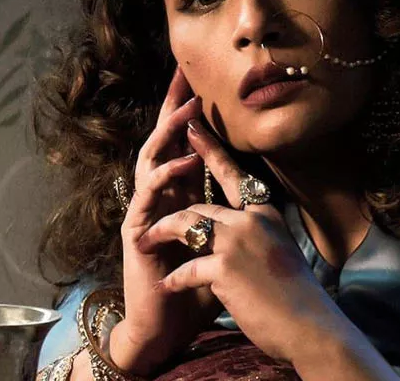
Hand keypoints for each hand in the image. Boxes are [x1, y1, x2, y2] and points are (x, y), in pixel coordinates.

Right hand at [109, 68, 221, 375]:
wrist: (168, 324)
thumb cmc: (196, 284)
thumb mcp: (221, 239)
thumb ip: (231, 211)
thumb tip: (263, 190)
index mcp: (179, 194)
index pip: (186, 144)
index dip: (192, 115)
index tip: (204, 81)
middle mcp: (159, 197)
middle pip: (164, 142)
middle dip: (174, 109)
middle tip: (185, 75)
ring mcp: (145, 211)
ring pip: (153, 160)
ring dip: (171, 134)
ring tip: (190, 109)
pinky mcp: (136, 231)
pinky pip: (150, 196)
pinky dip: (168, 175)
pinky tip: (186, 162)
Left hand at [136, 119, 346, 365]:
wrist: (308, 325)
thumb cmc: (295, 293)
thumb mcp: (279, 247)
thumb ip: (258, 230)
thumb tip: (240, 221)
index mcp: (265, 212)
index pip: (232, 173)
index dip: (208, 149)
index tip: (189, 127)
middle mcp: (250, 219)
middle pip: (200, 206)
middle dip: (170, 215)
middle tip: (149, 220)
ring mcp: (236, 241)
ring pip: (185, 225)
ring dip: (162, 237)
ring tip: (145, 248)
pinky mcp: (223, 267)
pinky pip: (185, 268)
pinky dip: (173, 279)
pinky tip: (166, 285)